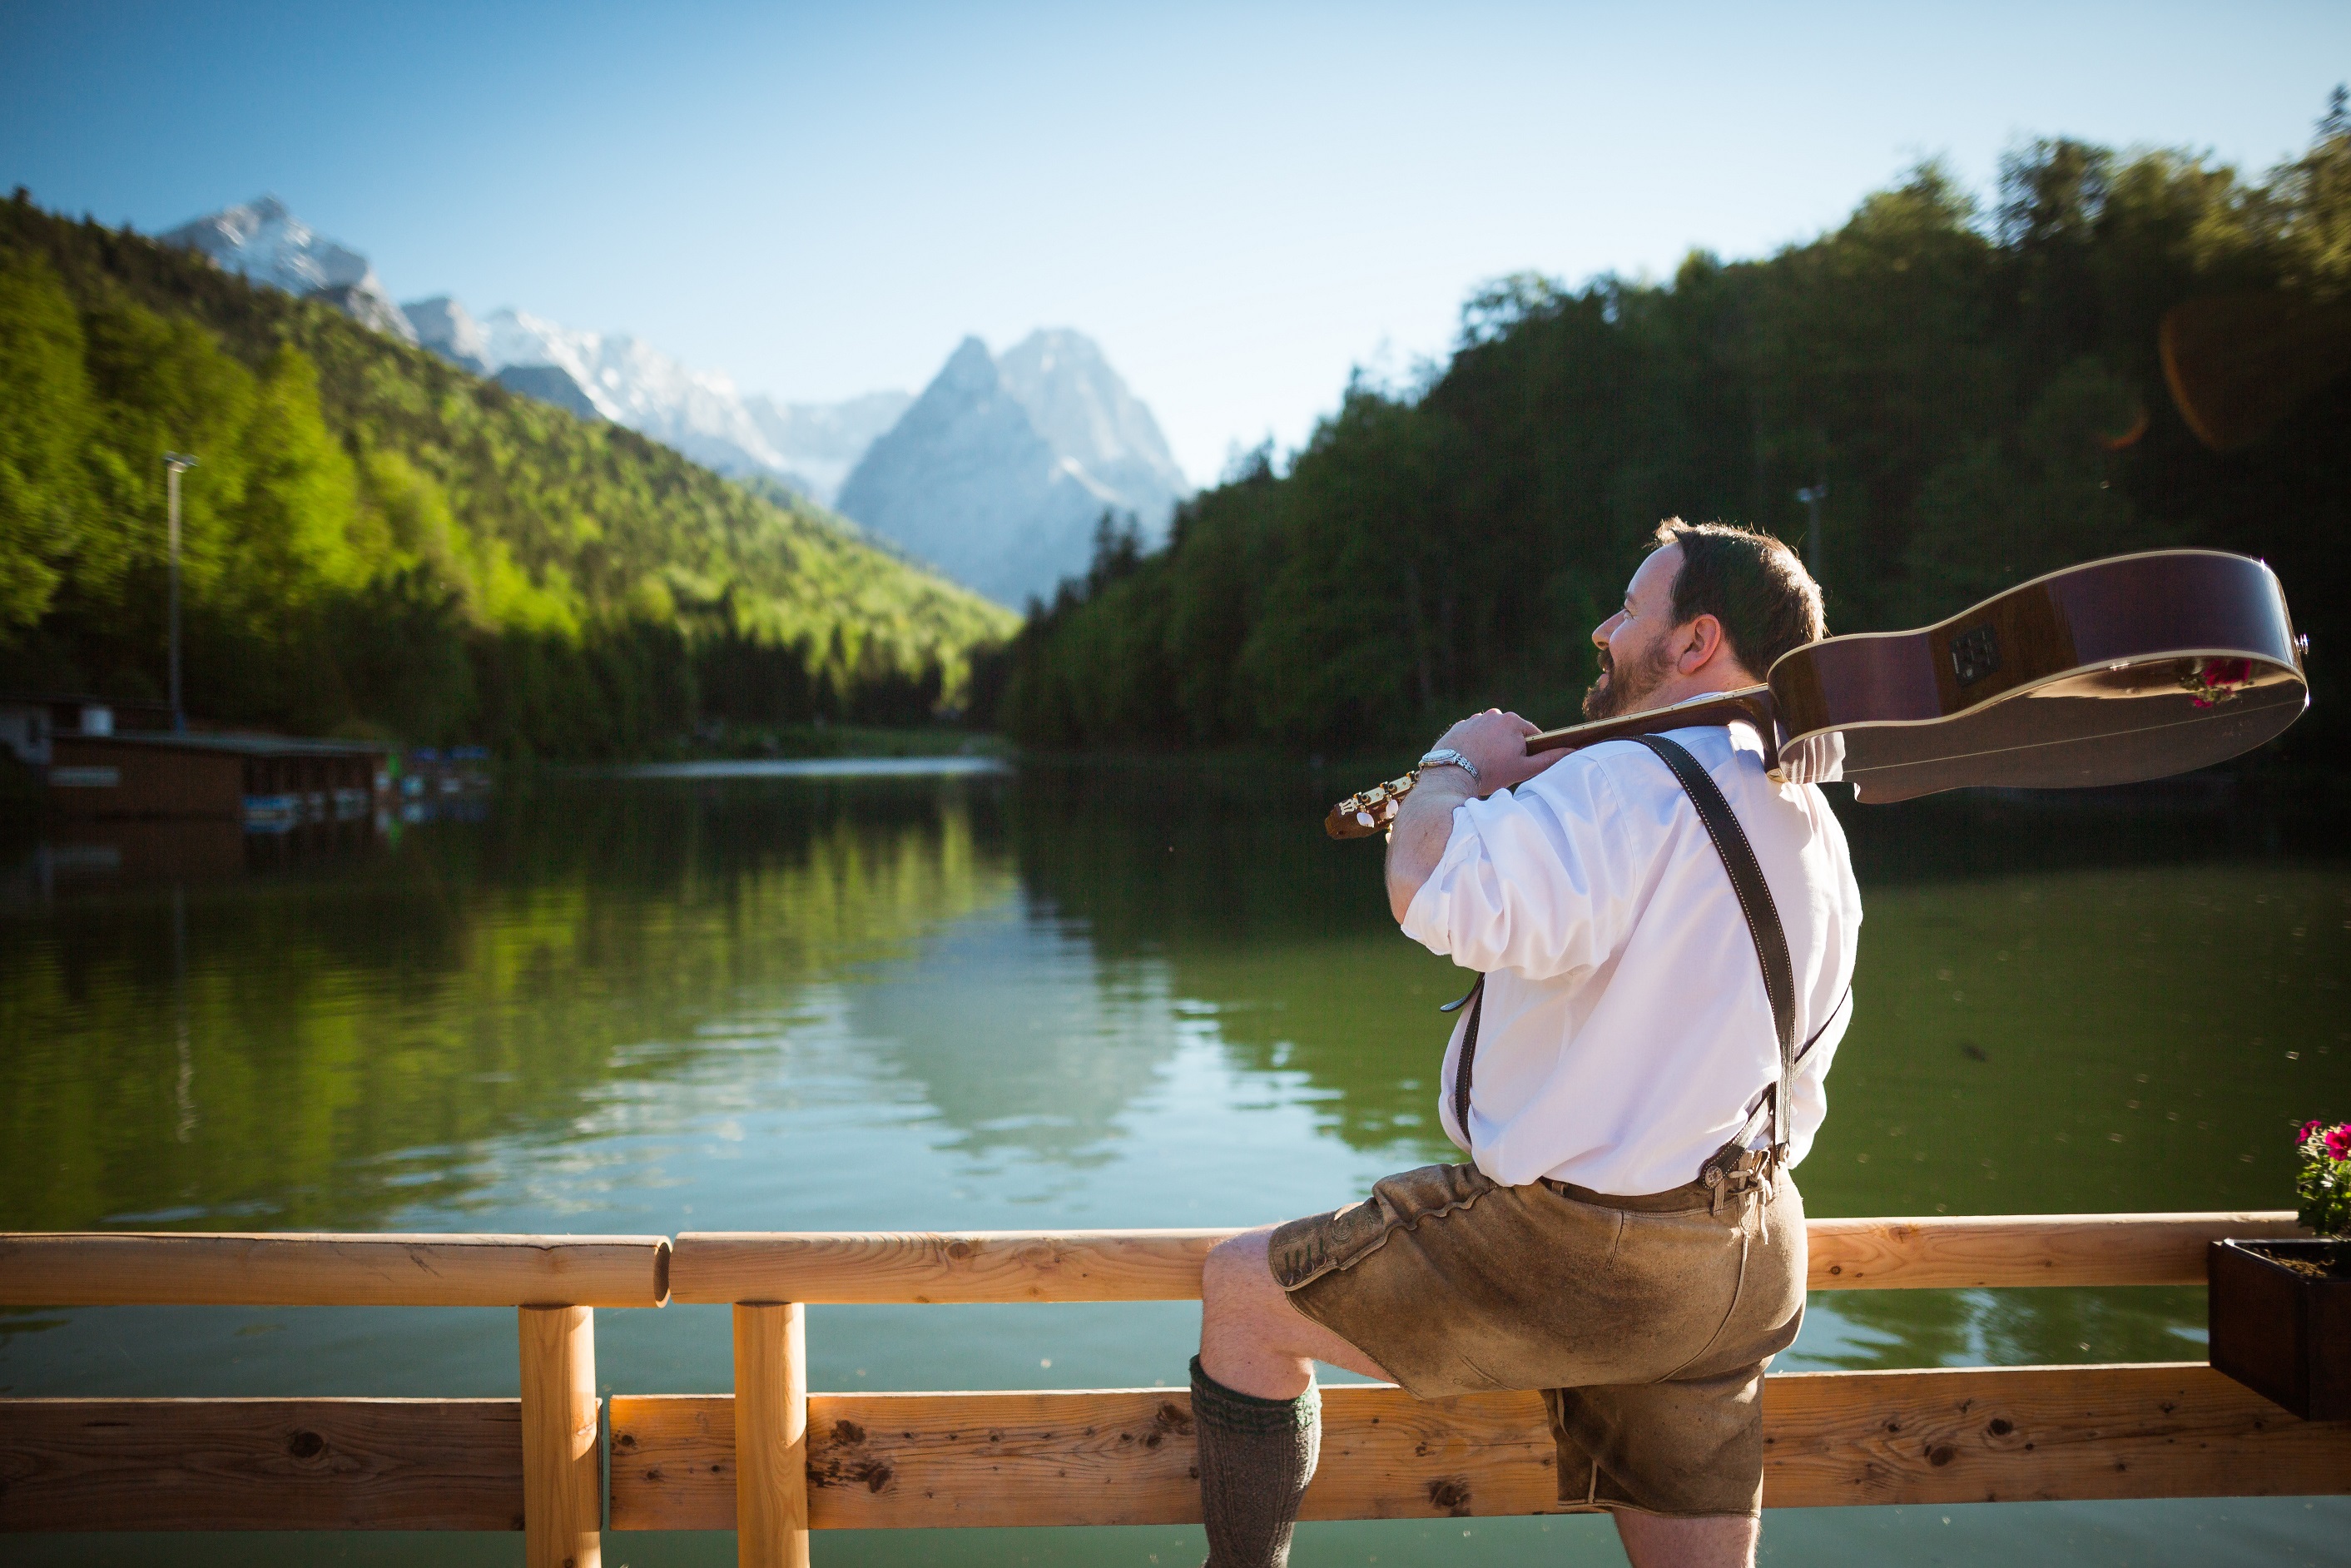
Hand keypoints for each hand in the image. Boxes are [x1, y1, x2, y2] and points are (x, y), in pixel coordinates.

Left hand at [1430, 709, 1560, 795]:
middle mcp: (1493, 714)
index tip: (1522, 765)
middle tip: (1501, 768)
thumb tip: (1572, 751)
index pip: (1532, 735)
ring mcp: (1474, 719)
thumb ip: (1549, 759)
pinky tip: (1471, 760)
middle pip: (1510, 734)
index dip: (1530, 752)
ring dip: (1492, 746)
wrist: (1451, 774)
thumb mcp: (1524, 768)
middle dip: (1510, 749)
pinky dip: (1475, 745)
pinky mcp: (1458, 727)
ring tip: (1485, 765)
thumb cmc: (1490, 772)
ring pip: (1491, 734)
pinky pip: (1473, 736)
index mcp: (1513, 721)